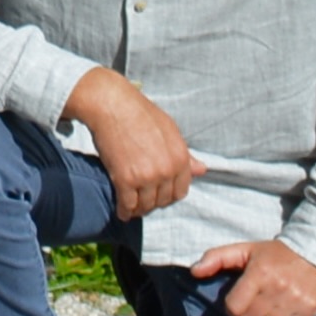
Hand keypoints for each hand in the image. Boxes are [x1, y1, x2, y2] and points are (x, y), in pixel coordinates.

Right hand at [63, 68, 203, 220]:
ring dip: (139, 209)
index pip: (180, 191)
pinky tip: (122, 211)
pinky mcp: (125, 179)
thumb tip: (203, 169)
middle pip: (163, 200)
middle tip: (144, 201)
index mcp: (180, 158)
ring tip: (132, 208)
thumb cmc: (140, 113)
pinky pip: (128, 204)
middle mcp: (167, 170)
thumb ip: (185, 154)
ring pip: (146, 205)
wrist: (112, 105)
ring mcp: (146, 176)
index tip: (159, 194)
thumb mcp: (170, 130)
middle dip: (154, 202)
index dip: (169, 194)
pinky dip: (124, 211)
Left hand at [189, 238, 315, 315]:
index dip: (232, 306)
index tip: (237, 300)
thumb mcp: (245, 250)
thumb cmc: (275, 253)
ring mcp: (295, 302)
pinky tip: (284, 310)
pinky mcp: (310, 310)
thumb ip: (217, 258)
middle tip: (253, 303)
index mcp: (259, 274)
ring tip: (268, 307)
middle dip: (247, 315)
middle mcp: (277, 289)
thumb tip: (194, 271)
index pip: (234, 308)